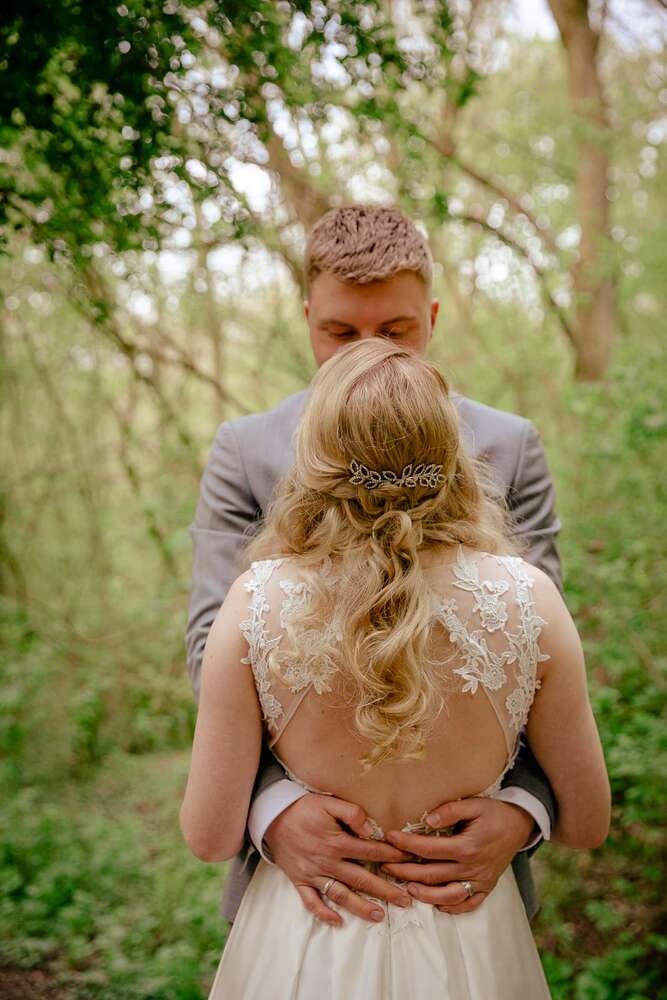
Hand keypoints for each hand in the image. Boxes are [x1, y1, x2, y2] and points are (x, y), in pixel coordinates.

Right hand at [264, 793, 412, 925]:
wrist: (271, 817)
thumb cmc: (303, 808)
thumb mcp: (328, 802)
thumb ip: (351, 813)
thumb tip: (371, 829)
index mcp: (337, 842)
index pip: (370, 852)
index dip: (392, 856)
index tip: (410, 861)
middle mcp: (327, 862)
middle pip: (362, 879)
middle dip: (386, 891)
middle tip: (406, 900)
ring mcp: (313, 874)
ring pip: (341, 895)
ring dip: (361, 907)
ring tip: (379, 917)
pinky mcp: (300, 881)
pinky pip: (311, 902)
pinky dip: (323, 913)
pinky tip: (337, 922)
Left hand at [382, 798, 534, 913]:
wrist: (521, 824)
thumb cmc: (494, 812)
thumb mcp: (474, 804)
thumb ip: (449, 811)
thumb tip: (427, 821)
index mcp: (466, 846)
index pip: (428, 849)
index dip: (406, 844)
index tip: (389, 837)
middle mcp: (472, 867)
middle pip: (431, 875)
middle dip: (405, 872)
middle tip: (384, 866)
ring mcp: (480, 880)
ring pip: (447, 895)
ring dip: (425, 895)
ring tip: (407, 889)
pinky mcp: (487, 887)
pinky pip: (468, 904)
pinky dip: (451, 907)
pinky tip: (437, 904)